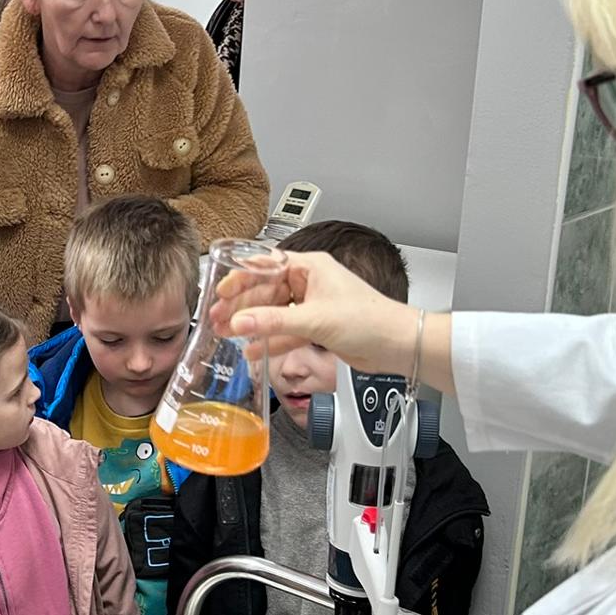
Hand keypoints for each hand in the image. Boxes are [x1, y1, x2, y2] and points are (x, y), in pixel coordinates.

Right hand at [211, 250, 418, 372]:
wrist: (398, 345)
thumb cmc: (370, 319)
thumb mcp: (315, 319)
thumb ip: (274, 322)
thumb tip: (240, 322)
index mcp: (311, 267)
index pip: (266, 265)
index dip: (240, 277)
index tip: (221, 291)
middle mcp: (310, 282)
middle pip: (266, 290)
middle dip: (241, 305)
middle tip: (217, 318)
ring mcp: (313, 305)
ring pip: (273, 312)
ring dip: (252, 323)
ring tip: (226, 334)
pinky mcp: (317, 326)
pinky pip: (286, 330)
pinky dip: (270, 339)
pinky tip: (252, 349)